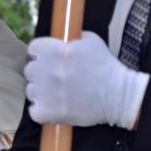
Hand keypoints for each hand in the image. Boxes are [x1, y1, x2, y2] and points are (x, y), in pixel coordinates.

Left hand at [25, 31, 149, 128]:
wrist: (120, 96)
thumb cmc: (106, 67)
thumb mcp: (91, 41)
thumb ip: (71, 38)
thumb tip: (59, 38)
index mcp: (55, 51)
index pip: (33, 49)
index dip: (40, 54)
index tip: (47, 59)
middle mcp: (48, 70)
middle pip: (30, 70)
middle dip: (41, 74)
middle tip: (54, 79)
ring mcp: (47, 92)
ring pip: (31, 91)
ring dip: (40, 93)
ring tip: (56, 94)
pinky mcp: (49, 112)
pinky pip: (34, 111)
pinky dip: (41, 111)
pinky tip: (52, 108)